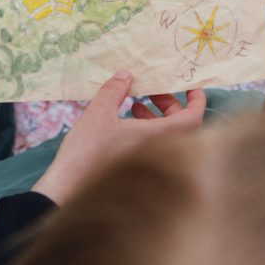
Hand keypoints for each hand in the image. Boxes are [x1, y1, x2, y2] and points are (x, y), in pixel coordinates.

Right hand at [32, 71, 204, 204]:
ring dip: (157, 118)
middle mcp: (162, 154)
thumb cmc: (86, 151)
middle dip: (169, 104)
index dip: (196, 99)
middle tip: (152, 90)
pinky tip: (125, 122)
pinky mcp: (139, 174)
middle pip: (181, 126)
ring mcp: (151, 167)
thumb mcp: (99, 113)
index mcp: (160, 138)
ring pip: (167, 138)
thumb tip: (126, 74)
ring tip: (136, 103)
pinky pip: (154, 149)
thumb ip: (115, 90)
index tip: (188, 85)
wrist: (68, 190)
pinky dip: (147, 132)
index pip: (194, 117)